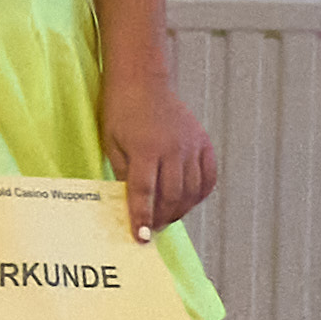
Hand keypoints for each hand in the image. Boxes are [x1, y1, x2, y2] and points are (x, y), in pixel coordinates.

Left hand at [103, 71, 217, 242]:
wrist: (142, 81)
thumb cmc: (120, 111)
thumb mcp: (111, 142)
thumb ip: (123, 172)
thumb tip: (132, 202)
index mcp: (146, 149)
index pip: (144, 193)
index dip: (142, 218)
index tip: (142, 238)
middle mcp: (173, 149)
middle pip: (171, 196)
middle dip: (162, 218)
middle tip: (153, 229)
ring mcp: (192, 146)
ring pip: (191, 191)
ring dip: (180, 210)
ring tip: (167, 218)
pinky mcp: (203, 143)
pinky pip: (208, 177)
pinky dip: (199, 194)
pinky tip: (188, 201)